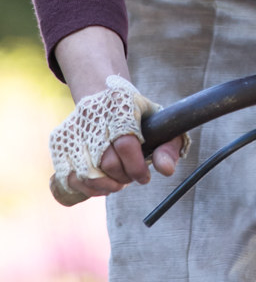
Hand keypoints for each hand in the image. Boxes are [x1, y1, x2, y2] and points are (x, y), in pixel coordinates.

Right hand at [49, 68, 189, 205]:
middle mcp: (93, 118)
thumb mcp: (158, 122)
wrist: (102, 93)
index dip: (137, 167)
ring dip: (106, 186)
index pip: (125, 145)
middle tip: (130, 176)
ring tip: (117, 181)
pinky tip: (100, 183)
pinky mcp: (60, 142)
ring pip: (86, 175)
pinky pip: (70, 178)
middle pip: (107, 163)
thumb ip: (169, 145)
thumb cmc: (135, 113)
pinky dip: (86, 188)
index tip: (144, 176)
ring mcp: (73, 130)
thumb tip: (167, 170)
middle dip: (123, 178)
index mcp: (120, 108)